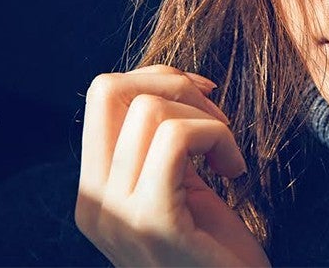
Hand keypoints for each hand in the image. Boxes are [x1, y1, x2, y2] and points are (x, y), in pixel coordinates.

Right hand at [75, 64, 270, 266]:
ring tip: (228, 156)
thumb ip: (162, 146)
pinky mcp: (153, 223)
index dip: (155, 77)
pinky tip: (235, 172)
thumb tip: (175, 83)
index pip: (100, 95)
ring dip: (208, 118)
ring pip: (149, 110)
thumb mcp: (180, 188)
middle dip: (175, 84)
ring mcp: (117, 214)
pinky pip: (178, 138)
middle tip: (217, 122)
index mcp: (95, 189)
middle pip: (108, 89)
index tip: (203, 96)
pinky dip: (218, 138)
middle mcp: (93, 201)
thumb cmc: (216, 250)